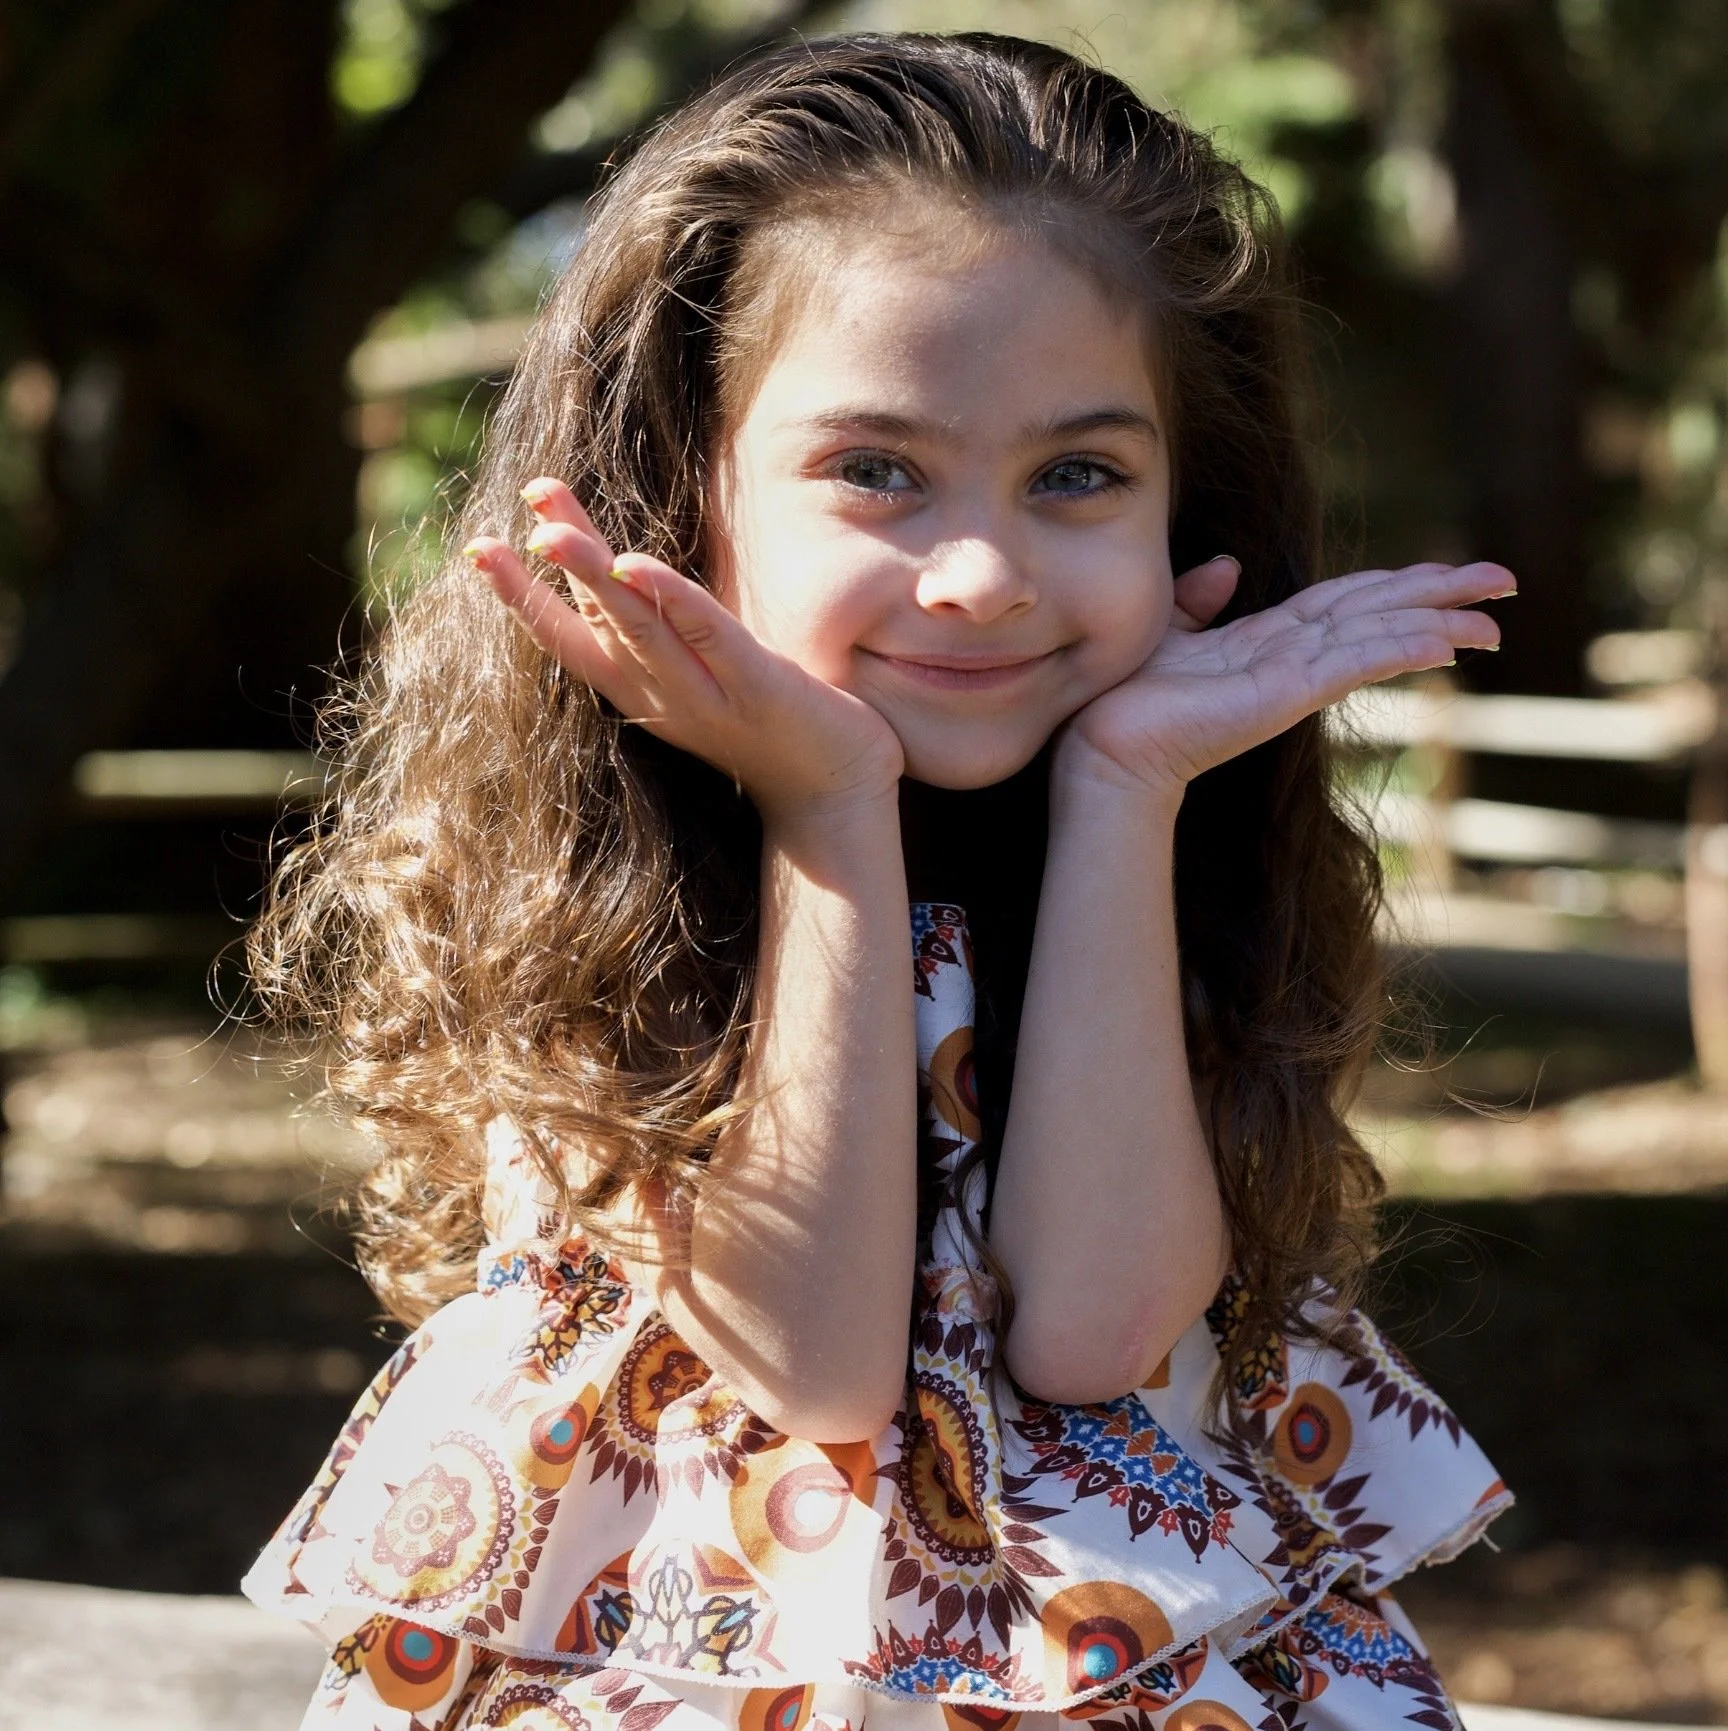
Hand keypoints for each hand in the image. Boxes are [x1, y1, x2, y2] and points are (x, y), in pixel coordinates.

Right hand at [467, 478, 903, 826]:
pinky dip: (674, 602)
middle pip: (596, 617)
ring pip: (638, 628)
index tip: (477, 546)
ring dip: (593, 577)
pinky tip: (641, 567)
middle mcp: (663, 696)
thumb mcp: (704, 678)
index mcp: (645, 691)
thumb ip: (670, 632)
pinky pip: (710, 638)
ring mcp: (707, 696)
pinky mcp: (758, 688)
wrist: (836, 798)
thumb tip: (630, 574)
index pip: (569, 637)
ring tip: (552, 531)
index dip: (521, 595)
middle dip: (554, 561)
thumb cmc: (774, 729)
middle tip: (524, 501)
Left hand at [1059, 559, 1511, 799]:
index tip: (1450, 575)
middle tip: (1506, 580)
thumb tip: (1226, 567)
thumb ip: (1199, 600)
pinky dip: (1394, 651)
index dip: (1399, 584)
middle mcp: (1290, 659)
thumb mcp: (1169, 630)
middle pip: (1379, 613)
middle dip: (1442, 595)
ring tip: (1494, 618)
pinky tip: (1440, 643)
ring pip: (1377, 638)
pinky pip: (1349, 665)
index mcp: (1268, 643)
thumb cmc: (1127, 698)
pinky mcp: (1282, 697)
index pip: (1348, 602)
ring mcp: (1291, 680)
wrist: (1101, 748)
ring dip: (1438, 625)